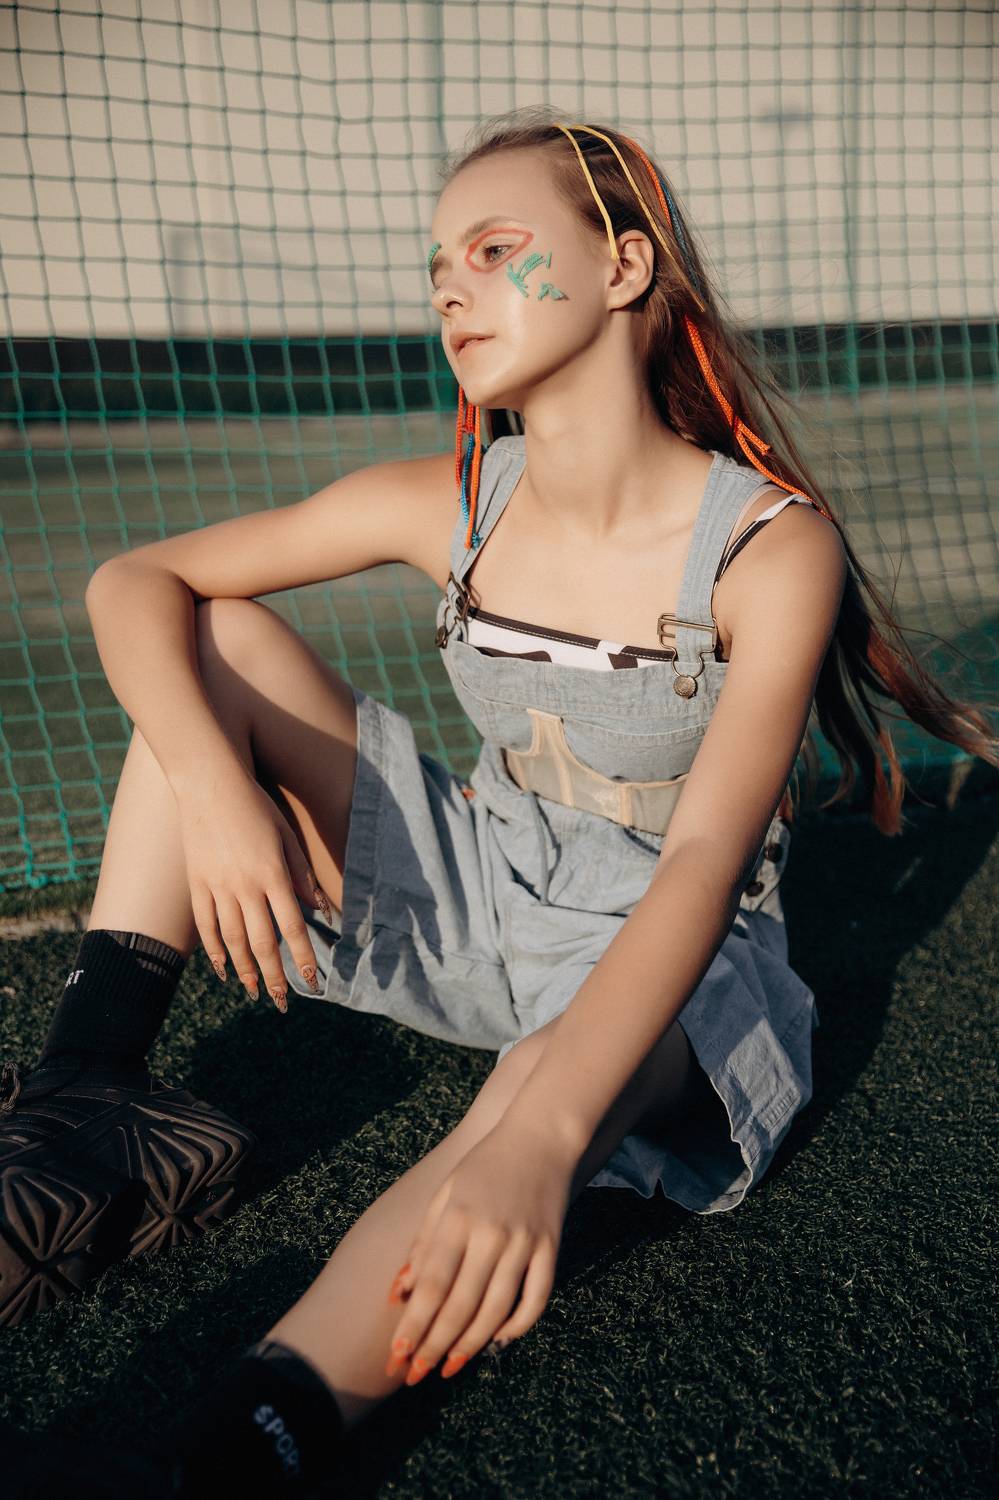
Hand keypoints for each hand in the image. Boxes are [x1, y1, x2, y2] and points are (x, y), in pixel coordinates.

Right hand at [176, 772, 334, 1009]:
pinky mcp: (196, 884)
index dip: (303, 958)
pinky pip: (205, 925)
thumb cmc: (255, 806)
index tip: (313, 982)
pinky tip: (223, 969)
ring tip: (253, 992)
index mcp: (272, 874)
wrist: (209, 784)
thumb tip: (318, 912)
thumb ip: (301, 875)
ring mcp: (216, 887)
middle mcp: (244, 886)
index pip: (291, 927)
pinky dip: (214, 951)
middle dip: (274, 976)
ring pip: (231, 940)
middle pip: (261, 943)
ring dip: (245, 970)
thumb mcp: (286, 836)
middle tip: (282, 1001)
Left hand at [383, 1123, 573, 1384]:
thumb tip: (400, 1291)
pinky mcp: (551, 1247)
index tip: (397, 1355)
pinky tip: (497, 1339)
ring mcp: (525, 1242)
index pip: (433, 1283)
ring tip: (450, 1366)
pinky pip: (536, 1298)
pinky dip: (518, 1325)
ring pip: (497, 1309)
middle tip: (417, 1375)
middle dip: (435, 1345)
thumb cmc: (484, 1165)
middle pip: (461, 1303)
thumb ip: (423, 1242)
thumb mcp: (445, 1193)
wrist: (541, 1137)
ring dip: (471, 1344)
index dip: (414, 1323)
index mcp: (459, 1217)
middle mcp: (491, 1233)